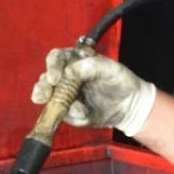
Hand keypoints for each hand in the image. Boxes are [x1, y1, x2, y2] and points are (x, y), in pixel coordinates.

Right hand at [31, 48, 156, 135]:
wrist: (130, 105)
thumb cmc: (121, 81)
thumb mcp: (112, 69)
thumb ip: (93, 66)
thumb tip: (70, 71)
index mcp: (74, 61)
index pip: (56, 58)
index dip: (52, 66)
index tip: (54, 78)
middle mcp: (65, 78)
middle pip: (45, 80)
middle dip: (42, 88)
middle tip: (43, 96)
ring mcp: (65, 96)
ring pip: (49, 99)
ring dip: (50, 104)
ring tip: (59, 107)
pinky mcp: (70, 112)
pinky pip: (66, 115)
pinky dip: (72, 115)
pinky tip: (83, 114)